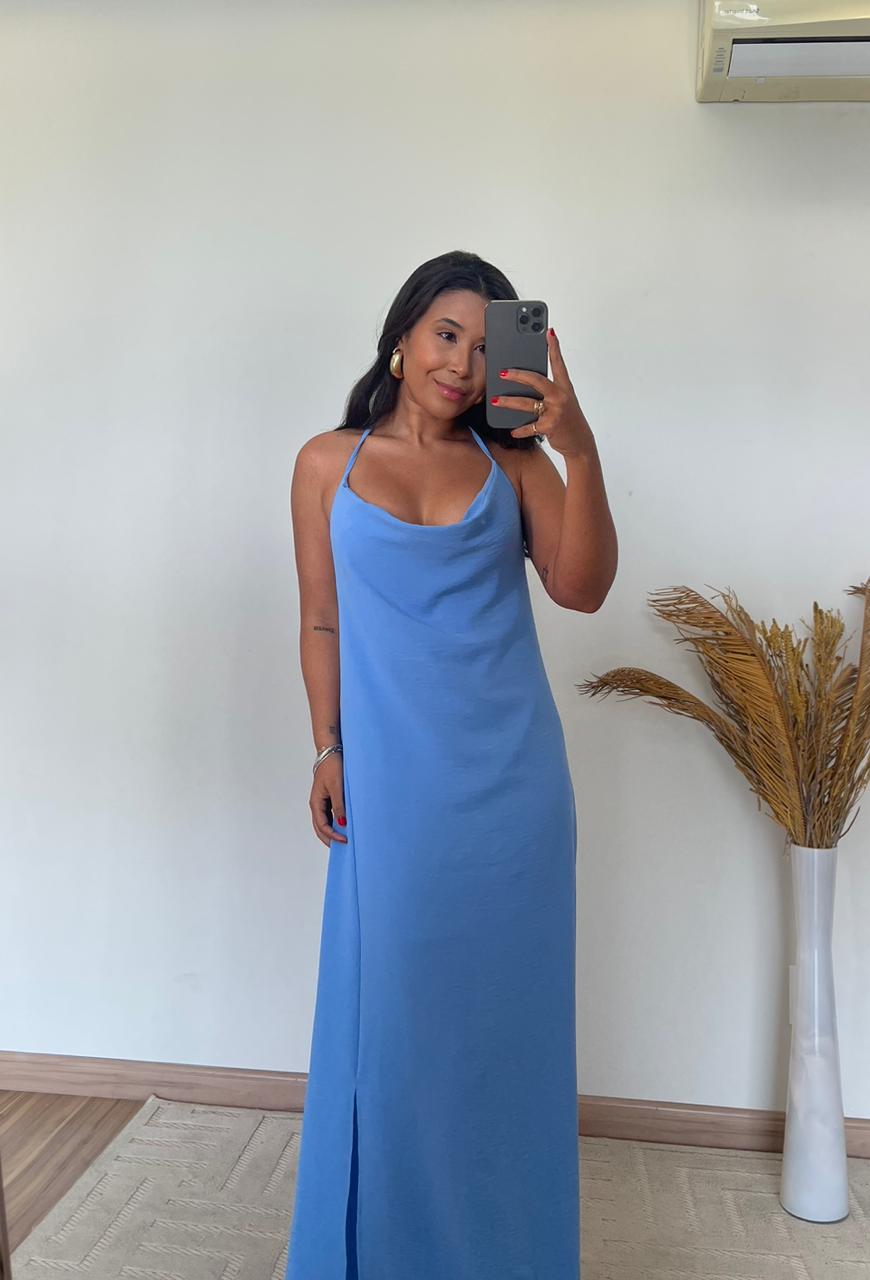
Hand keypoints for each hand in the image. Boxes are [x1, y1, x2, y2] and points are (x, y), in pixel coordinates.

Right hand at [310, 753, 347, 846]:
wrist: (330, 752)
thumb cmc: (332, 767)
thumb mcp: (337, 787)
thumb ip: (339, 805)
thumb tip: (342, 823)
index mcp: (316, 803)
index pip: (322, 826)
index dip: (332, 835)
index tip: (344, 840)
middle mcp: (317, 804)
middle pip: (320, 828)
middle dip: (329, 839)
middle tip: (342, 848)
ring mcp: (321, 802)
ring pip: (324, 822)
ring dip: (331, 832)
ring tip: (343, 840)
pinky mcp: (327, 798)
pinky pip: (329, 815)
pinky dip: (335, 823)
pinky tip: (344, 826)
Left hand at [491, 328, 593, 458]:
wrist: (580, 442)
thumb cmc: (568, 419)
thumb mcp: (563, 401)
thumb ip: (548, 391)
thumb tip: (525, 382)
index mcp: (565, 387)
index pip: (558, 363)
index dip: (554, 347)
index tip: (549, 332)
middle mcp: (561, 396)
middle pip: (536, 380)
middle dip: (517, 375)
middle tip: (502, 373)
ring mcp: (555, 411)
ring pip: (526, 403)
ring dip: (508, 402)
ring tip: (495, 400)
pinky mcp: (549, 426)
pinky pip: (529, 427)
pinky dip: (520, 429)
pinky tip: (512, 430)